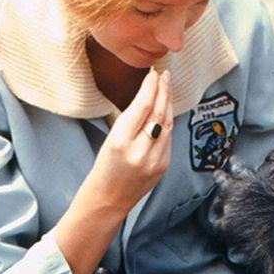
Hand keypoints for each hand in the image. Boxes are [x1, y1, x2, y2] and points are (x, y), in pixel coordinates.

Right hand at [89, 68, 173, 210]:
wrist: (108, 199)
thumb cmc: (104, 167)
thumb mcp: (110, 139)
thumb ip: (130, 119)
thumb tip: (147, 94)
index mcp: (120, 141)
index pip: (142, 106)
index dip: (150, 87)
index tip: (153, 74)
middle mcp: (140, 151)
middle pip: (158, 113)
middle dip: (163, 91)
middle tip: (165, 75)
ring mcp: (155, 160)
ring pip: (167, 124)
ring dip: (168, 104)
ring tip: (167, 88)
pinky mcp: (163, 166)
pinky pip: (168, 138)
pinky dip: (167, 121)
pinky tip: (166, 110)